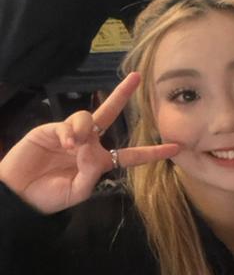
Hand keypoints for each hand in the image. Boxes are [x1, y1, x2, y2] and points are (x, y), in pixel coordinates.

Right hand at [0, 73, 178, 213]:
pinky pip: (69, 124)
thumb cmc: (47, 197)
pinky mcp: (50, 130)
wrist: (16, 195)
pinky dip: (70, 132)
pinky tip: (65, 143)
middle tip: (137, 77)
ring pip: (88, 118)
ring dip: (85, 129)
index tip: (176, 148)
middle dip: (122, 95)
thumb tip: (94, 149)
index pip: (130, 155)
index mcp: (99, 162)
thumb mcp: (77, 191)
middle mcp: (88, 144)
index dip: (152, 152)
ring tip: (74, 146)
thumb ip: (92, 172)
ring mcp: (69, 134)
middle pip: (109, 114)